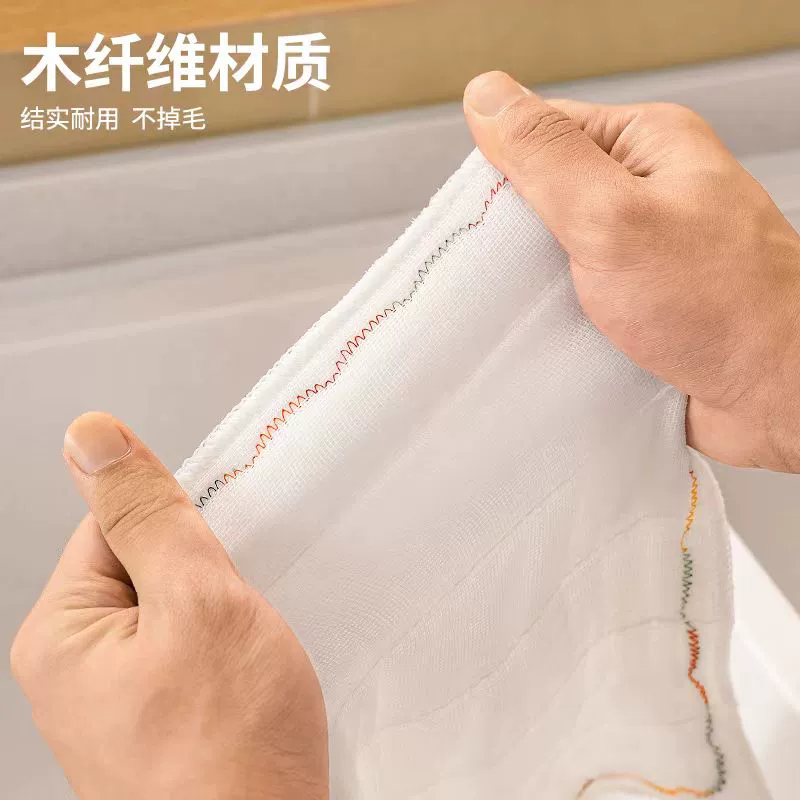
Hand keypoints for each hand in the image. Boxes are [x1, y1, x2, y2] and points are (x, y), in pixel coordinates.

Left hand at [10, 413, 327, 799]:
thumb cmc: (231, 747)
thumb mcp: (197, 601)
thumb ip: (147, 515)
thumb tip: (92, 437)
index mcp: (63, 633)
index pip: (113, 524)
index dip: (178, 526)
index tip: (218, 551)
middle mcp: (78, 666)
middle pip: (148, 563)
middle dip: (206, 574)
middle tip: (237, 616)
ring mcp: (121, 695)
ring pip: (180, 604)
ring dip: (224, 611)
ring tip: (246, 655)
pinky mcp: (162, 713)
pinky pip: (193, 646)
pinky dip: (229, 645)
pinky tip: (248, 675)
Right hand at [464, 71, 799, 471]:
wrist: (776, 396)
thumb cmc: (726, 306)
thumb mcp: (616, 217)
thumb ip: (548, 156)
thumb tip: (488, 96)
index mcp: (647, 147)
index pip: (543, 132)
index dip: (500, 170)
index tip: (479, 216)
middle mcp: (645, 195)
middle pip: (543, 197)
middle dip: (513, 238)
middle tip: (503, 272)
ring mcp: (640, 252)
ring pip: (554, 256)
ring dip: (530, 286)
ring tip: (527, 310)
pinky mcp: (634, 304)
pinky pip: (573, 300)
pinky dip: (553, 319)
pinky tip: (546, 336)